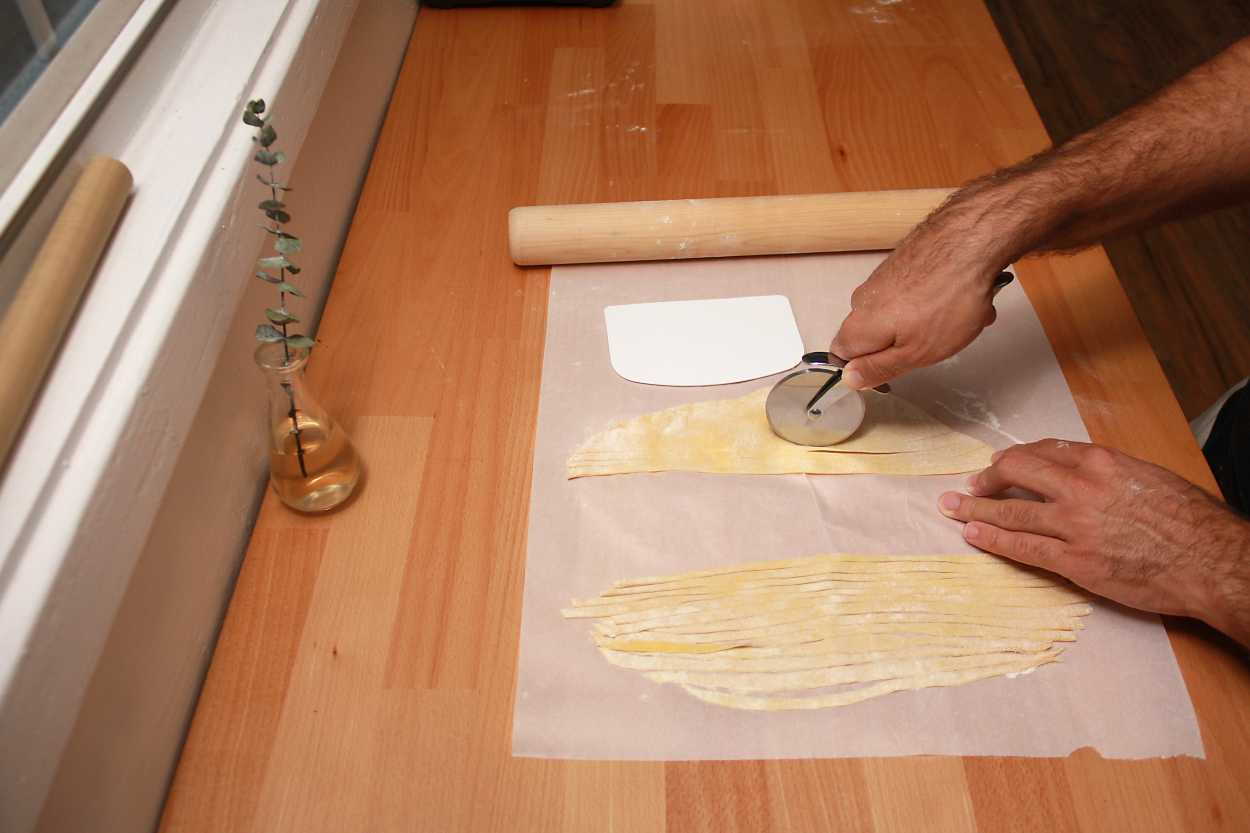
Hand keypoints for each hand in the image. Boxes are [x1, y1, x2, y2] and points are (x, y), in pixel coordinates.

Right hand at [830, 211, 1009, 389]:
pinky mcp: (903, 261)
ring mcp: (883, 277)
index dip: (867, 368)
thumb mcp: (915, 353)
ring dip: (926, 322)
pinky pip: (914, 292)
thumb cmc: (946, 299)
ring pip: (899, 314)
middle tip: (936, 344)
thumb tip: (850, 379)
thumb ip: (878, 369)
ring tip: (958, 318)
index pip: (842, 356)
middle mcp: (863, 298)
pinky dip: (935, 299)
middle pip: (874, 335)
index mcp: (859, 325)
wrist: (971, 240)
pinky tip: (961, 297)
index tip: (896, 369)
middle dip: (904, 344)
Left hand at [937, 439, 1249, 644]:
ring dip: (975, 509)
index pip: (1043, 451)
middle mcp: (1081, 488)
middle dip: (987, 479)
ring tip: (951, 508)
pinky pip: (1022, 547)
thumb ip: (1109, 473)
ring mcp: (1075, 525)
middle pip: (1016, 472)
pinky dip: (992, 540)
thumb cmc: (1190, 522)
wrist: (1210, 561)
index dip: (1016, 458)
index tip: (1002, 464)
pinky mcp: (1075, 562)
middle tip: (970, 486)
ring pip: (1011, 512)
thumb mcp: (1149, 477)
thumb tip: (1081, 473)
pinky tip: (973, 536)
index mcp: (1101, 462)